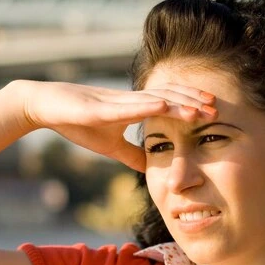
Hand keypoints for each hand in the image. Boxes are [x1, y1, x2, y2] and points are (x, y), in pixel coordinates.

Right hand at [13, 80, 216, 171]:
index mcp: (133, 108)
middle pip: (169, 97)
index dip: (190, 106)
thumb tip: (150, 167)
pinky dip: (147, 105)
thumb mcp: (109, 145)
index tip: (212, 113)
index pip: (169, 104)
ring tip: (200, 106)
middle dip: (193, 101)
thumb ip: (131, 154)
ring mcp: (116, 101)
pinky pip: (127, 106)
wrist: (46, 107)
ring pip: (153, 98)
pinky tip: (164, 104)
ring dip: (178, 102)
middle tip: (218, 108)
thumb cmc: (77, 123)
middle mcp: (130, 100)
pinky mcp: (99, 107)